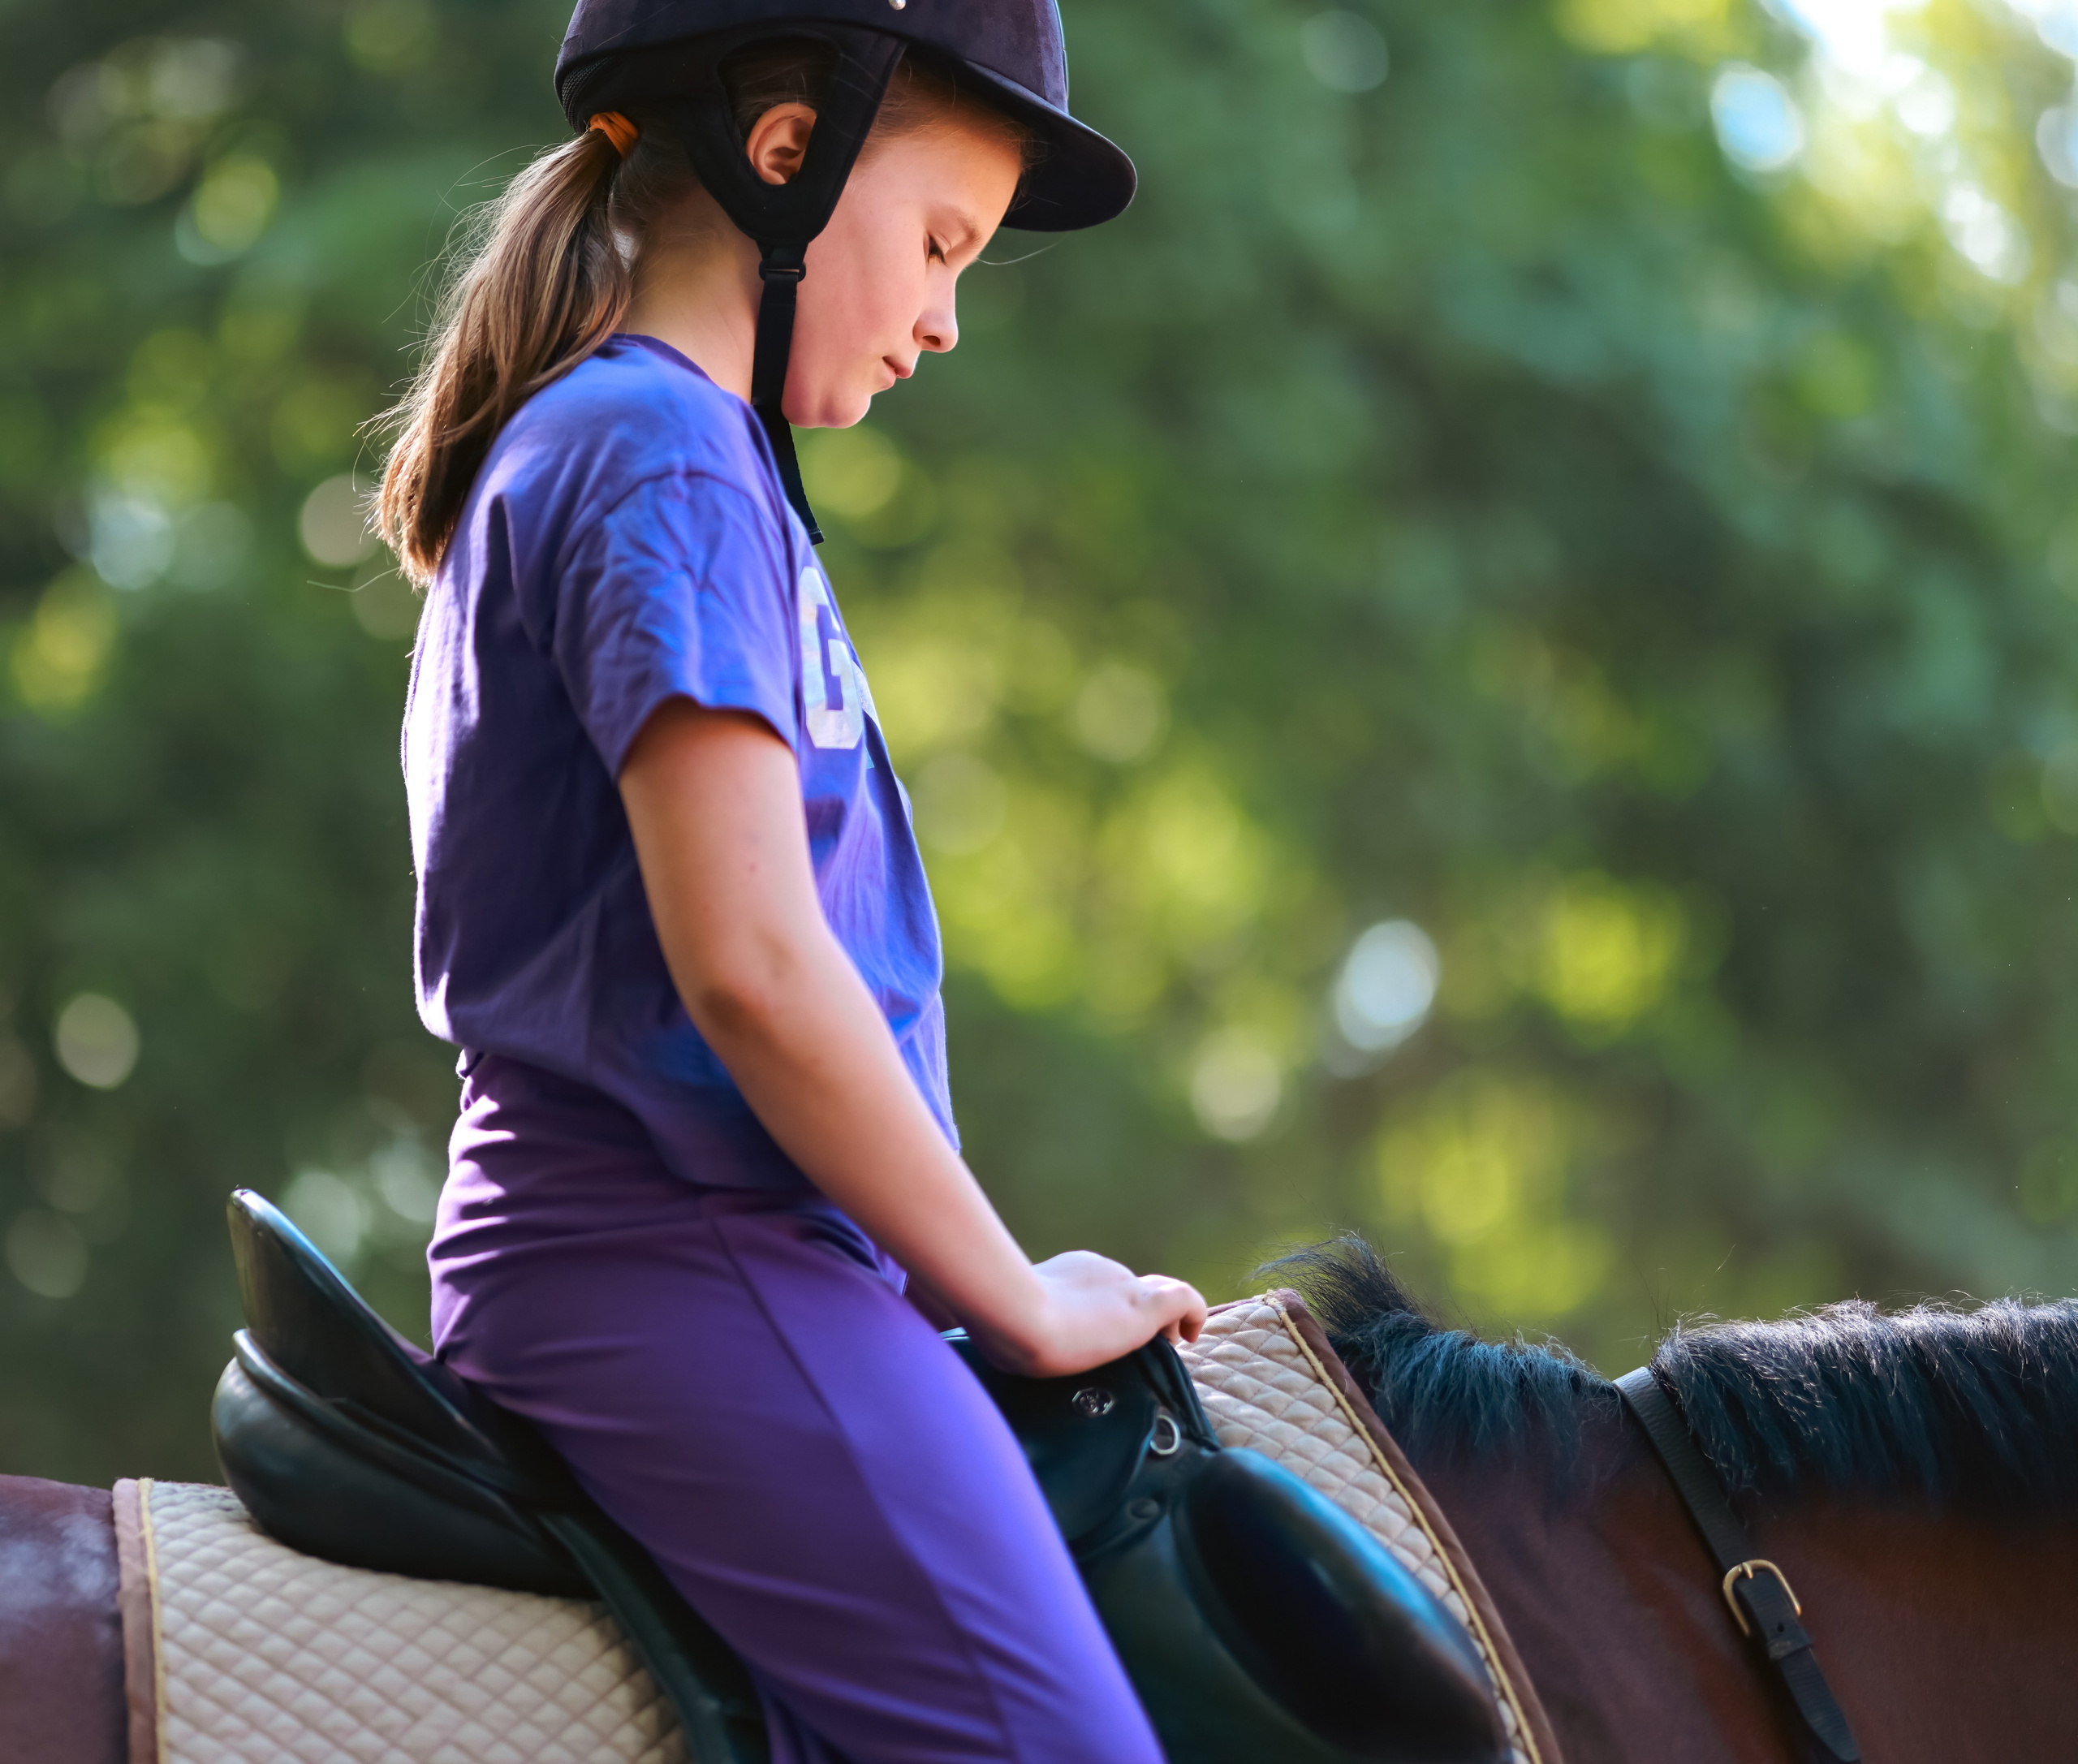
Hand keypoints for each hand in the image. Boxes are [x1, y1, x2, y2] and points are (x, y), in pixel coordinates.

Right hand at [972, 1250, 1207, 1378]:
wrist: (1018, 1316)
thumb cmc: (1001, 1324)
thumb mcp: (1002, 1321)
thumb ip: (1005, 1323)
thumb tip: (973, 1334)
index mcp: (1069, 1273)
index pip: (1099, 1289)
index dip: (1107, 1311)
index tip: (1100, 1335)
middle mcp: (1101, 1272)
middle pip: (1131, 1293)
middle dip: (1136, 1319)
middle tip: (1136, 1350)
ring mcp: (1124, 1287)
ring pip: (1160, 1297)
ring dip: (1165, 1322)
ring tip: (1167, 1346)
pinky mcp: (1145, 1307)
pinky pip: (1186, 1299)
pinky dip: (1194, 1314)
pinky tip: (1190, 1338)